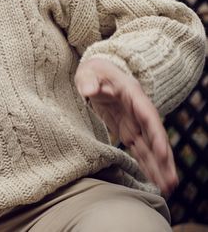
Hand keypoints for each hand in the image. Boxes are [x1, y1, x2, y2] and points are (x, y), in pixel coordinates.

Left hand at [75, 57, 177, 195]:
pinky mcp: (127, 131)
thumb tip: (89, 90)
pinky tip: (154, 181)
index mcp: (133, 95)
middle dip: (163, 160)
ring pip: (149, 148)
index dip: (157, 135)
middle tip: (171, 181)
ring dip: (158, 168)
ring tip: (167, 189)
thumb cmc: (94, 71)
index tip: (162, 154)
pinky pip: (138, 150)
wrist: (97, 73)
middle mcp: (139, 112)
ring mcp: (134, 123)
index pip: (148, 117)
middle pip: (154, 138)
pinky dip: (146, 165)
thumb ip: (89, 81)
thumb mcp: (89, 72)